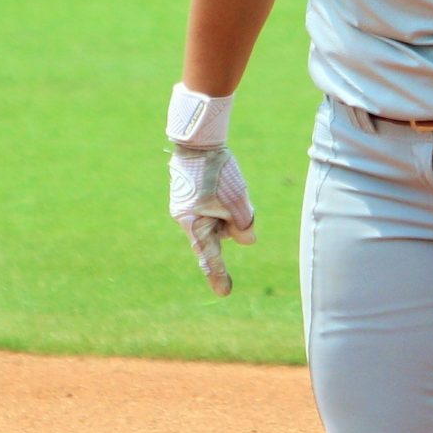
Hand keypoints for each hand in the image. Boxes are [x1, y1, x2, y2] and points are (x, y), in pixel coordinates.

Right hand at [167, 84, 256, 296]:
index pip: (209, 256)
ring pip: (220, 217)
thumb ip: (243, 225)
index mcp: (193, 224)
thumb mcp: (237, 200)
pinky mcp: (191, 194)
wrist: (197, 139)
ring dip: (229, 206)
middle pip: (221, 231)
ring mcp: (186, 206)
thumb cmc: (216, 171)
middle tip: (232, 194)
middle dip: (232, 219)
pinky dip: (223, 198)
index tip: (225, 292)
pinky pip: (213, 205)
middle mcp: (186, 218)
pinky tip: (221, 180)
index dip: (218, 274)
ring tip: (226, 182)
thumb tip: (246, 239)